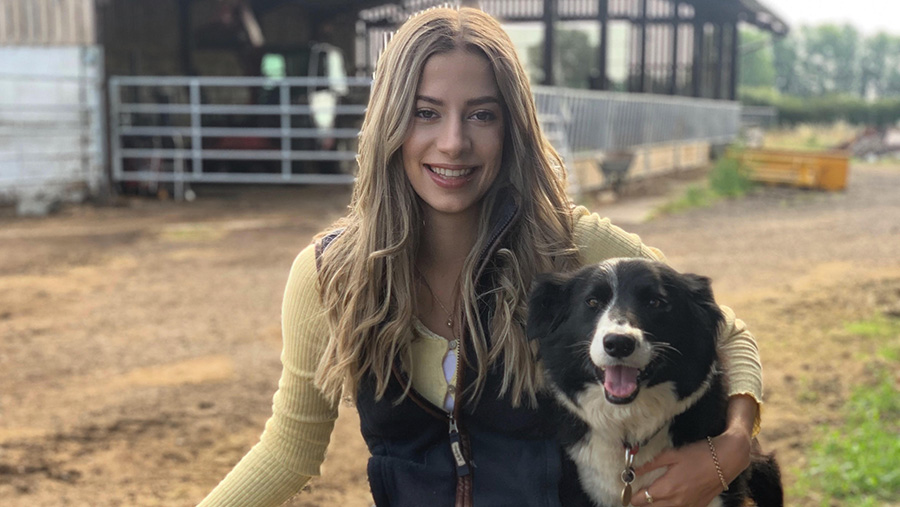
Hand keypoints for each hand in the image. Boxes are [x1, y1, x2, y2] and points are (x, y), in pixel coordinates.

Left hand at [628, 429, 750, 506]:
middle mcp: (676, 502)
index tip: (629, 488)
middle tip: (639, 490)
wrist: (726, 460)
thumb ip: (650, 464)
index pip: (640, 500)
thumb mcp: (672, 455)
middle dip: (641, 501)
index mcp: (667, 488)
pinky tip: (671, 497)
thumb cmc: (699, 455)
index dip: (631, 495)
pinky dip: (671, 506)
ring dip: (656, 504)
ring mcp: (688, 506)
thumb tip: (633, 470)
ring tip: (653, 494)